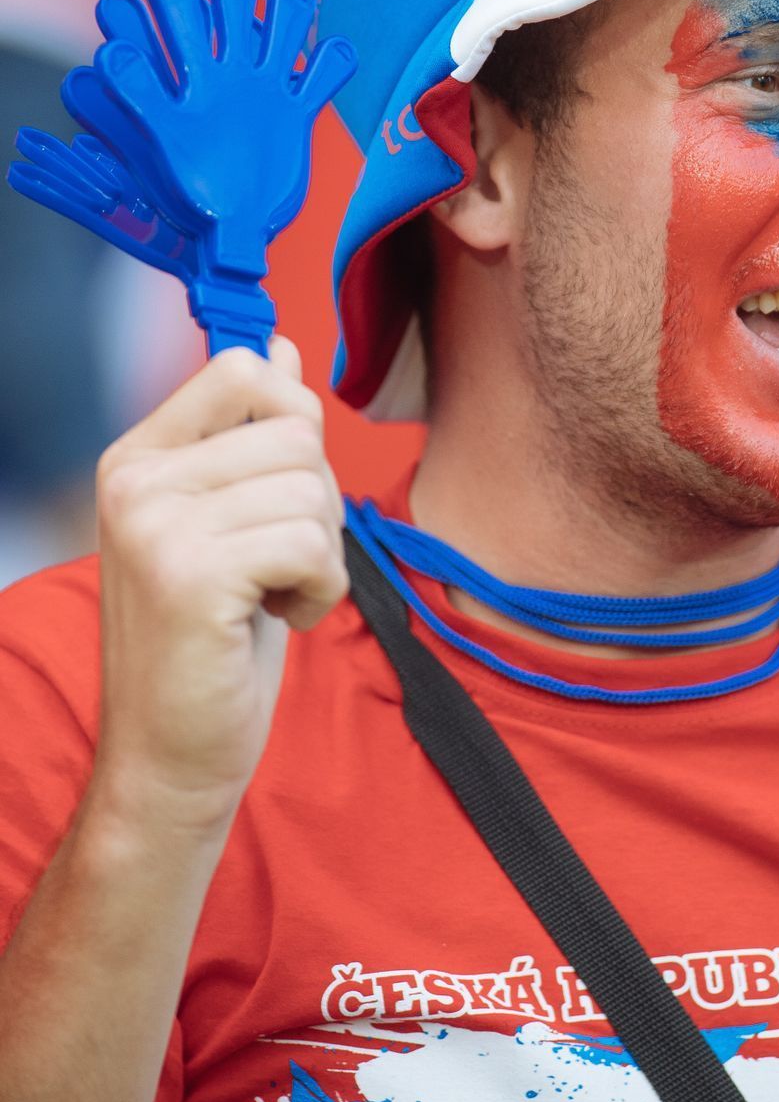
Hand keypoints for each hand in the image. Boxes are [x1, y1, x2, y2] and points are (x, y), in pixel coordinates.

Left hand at [88, 0, 355, 277]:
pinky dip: (333, 63)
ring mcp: (265, 90)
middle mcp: (224, 76)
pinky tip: (336, 53)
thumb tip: (73, 96)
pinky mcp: (299, 114)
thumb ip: (127, 115)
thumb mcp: (151, 150)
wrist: (232, 233)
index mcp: (187, 82)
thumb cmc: (188, 198)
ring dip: (289, 6)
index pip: (176, 24)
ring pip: (282, 31)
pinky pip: (322, 78)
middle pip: (230, 10)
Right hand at [91, 339, 346, 834]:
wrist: (172, 756)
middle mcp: (135, 480)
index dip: (293, 422)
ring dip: (321, 551)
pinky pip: (311, 543)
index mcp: (138, 455)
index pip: (242, 369)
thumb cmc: (214, 639)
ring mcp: (155, 526)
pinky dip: (320, 589)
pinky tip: (278, 618)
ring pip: (311, 487)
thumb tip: (280, 345)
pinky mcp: (190, 576)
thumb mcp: (234, 520)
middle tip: (278, 563)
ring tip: (273, 594)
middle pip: (295, 429)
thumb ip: (252, 432)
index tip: (278, 489)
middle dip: (318, 500)